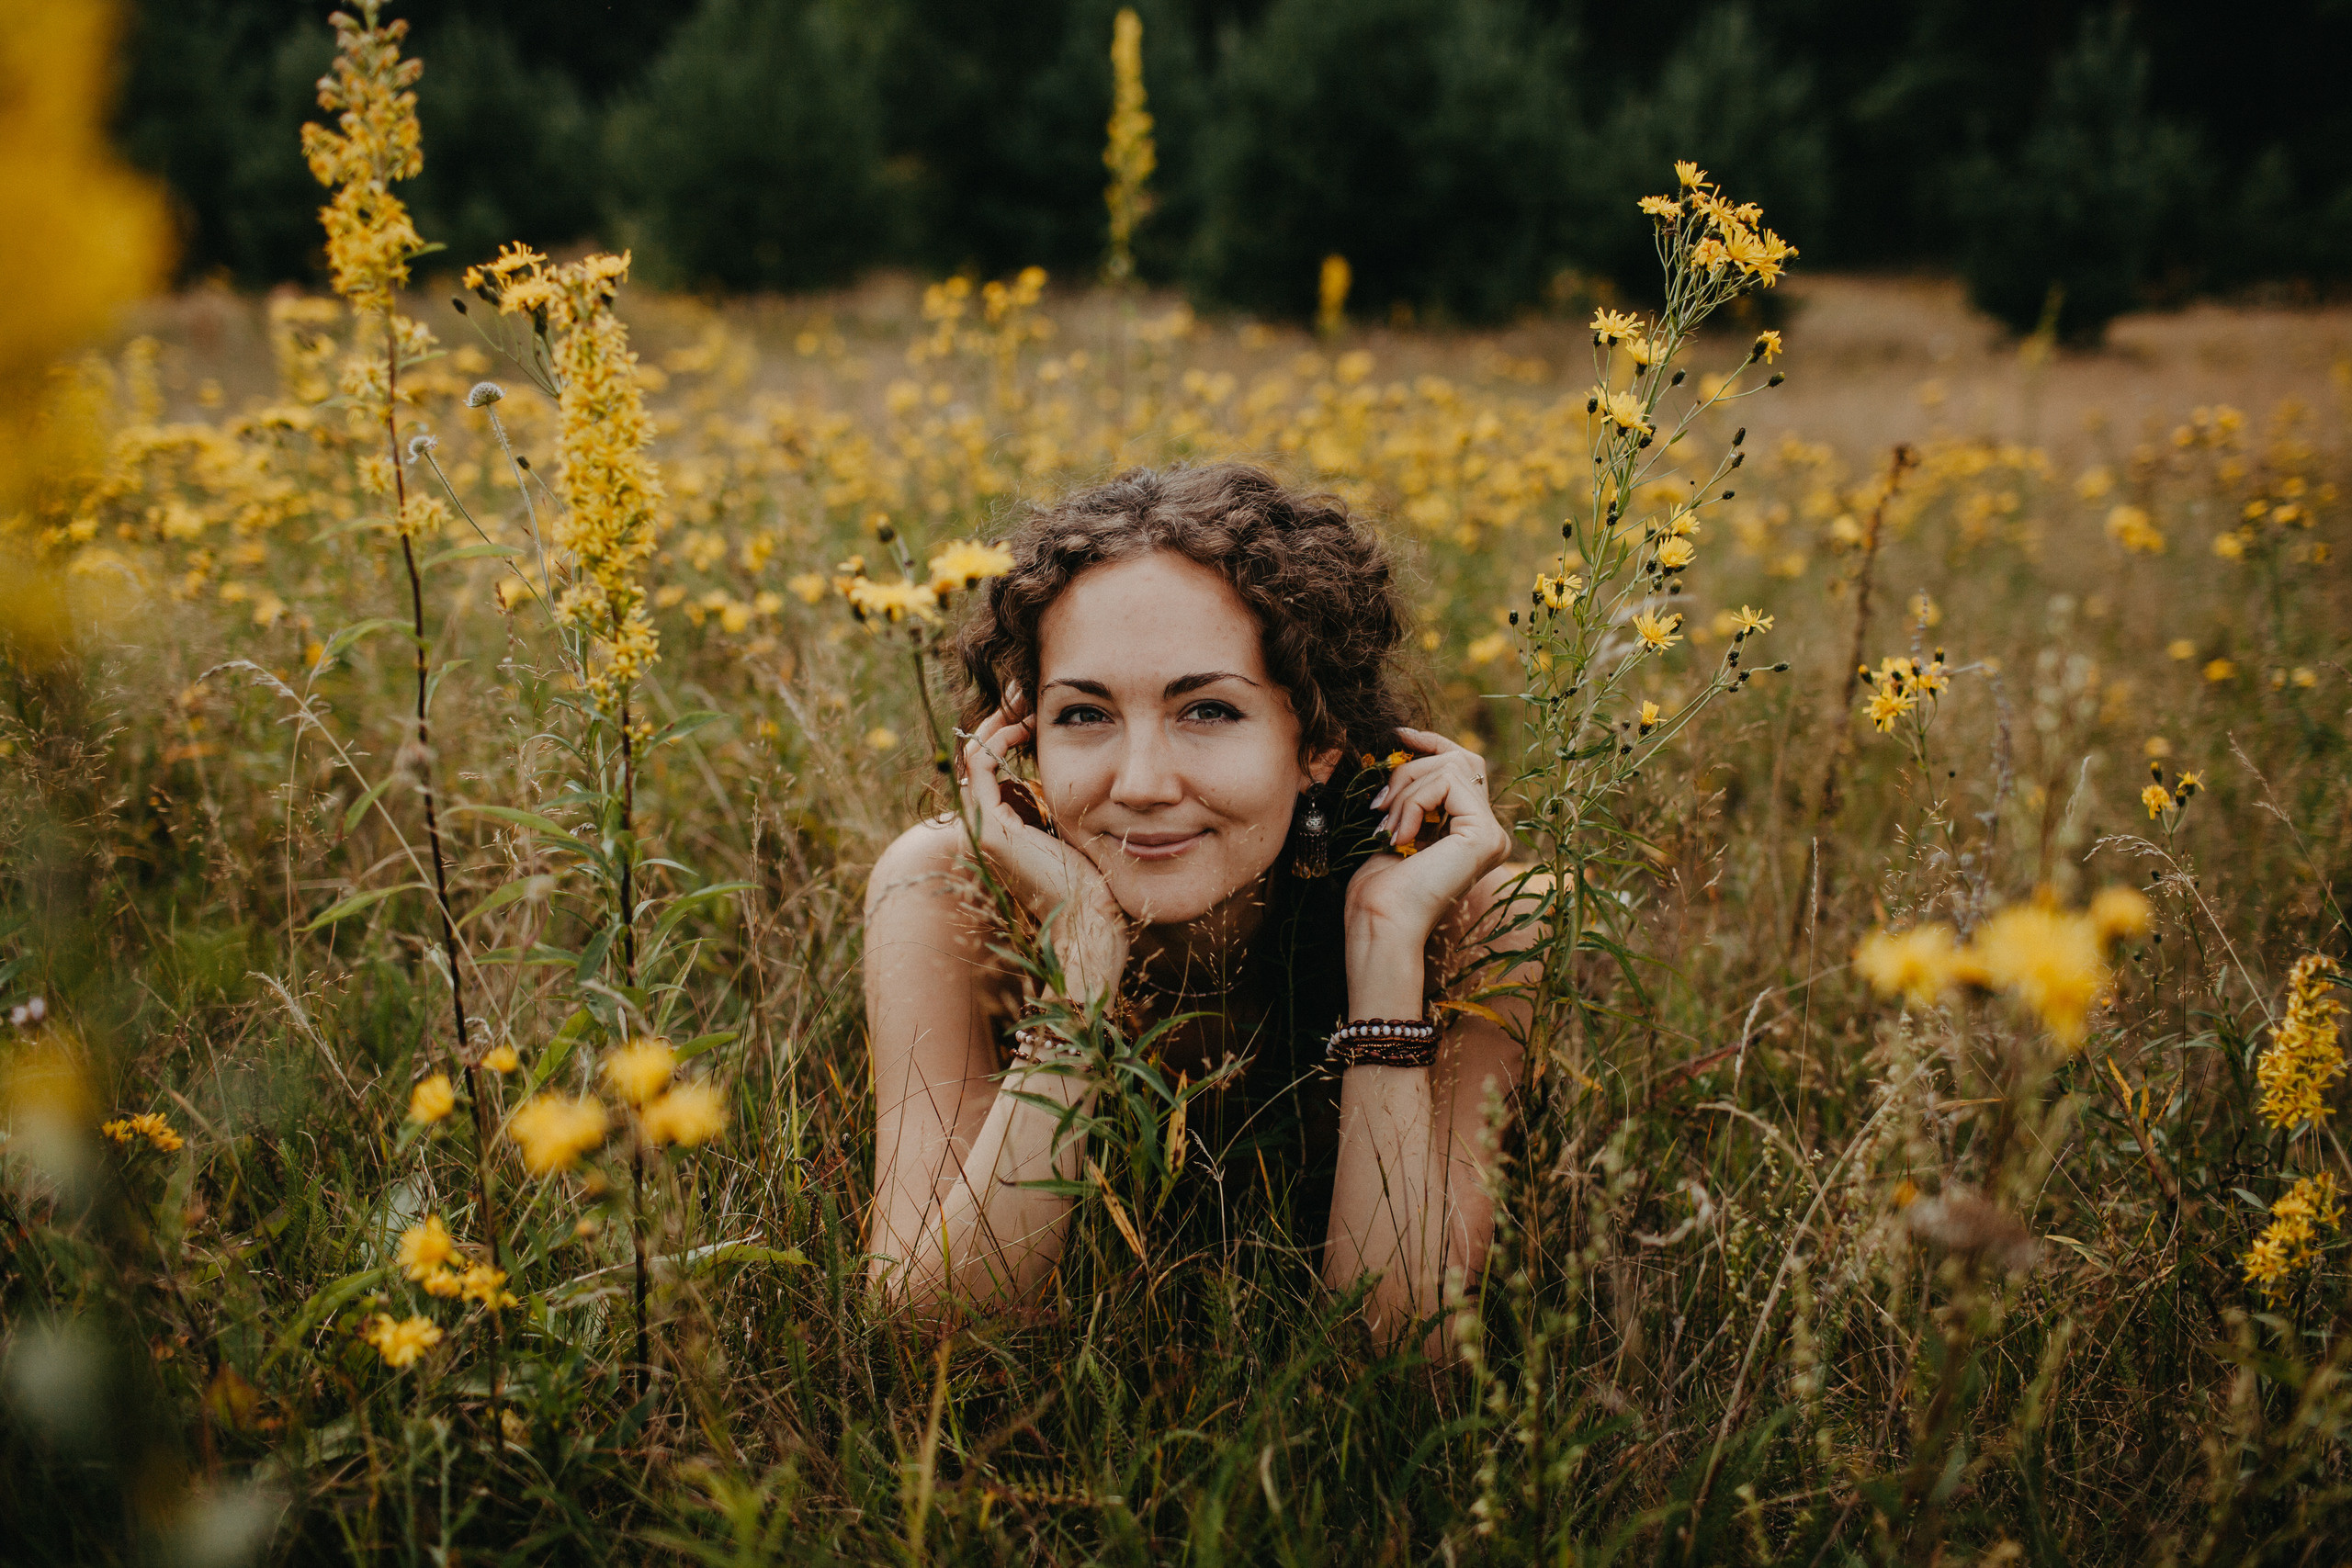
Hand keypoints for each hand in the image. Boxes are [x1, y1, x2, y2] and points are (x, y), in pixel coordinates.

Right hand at [960, 703, 1126, 992]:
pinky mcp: (992, 829)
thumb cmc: (1097, 881)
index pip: (993, 766)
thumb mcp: (1081, 828)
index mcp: (1004, 826)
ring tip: (1022, 700)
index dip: (1007, 731)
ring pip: (974, 758)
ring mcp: (984, 828)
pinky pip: (981, 769)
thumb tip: (1095, 770)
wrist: (1091, 923)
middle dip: (999, 719)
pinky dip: (996, 741)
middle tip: (1021, 691)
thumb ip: (1072, 802)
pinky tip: (1023, 725)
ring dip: (996, 723)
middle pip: (979, 757)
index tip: (1034, 706)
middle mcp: (987, 826)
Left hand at [1345, 727, 1510, 941]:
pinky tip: (1401, 836)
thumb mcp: (1396, 826)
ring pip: (1451, 767)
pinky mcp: (1485, 835)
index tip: (1399, 734)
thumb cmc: (1380, 886)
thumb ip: (1413, 793)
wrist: (1380, 921)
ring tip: (1388, 828)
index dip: (1433, 743)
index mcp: (1471, 833)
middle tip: (1379, 803)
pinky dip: (1414, 801)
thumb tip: (1406, 748)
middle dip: (1411, 768)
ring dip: (1406, 790)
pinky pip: (1447, 784)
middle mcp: (1489, 833)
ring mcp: (1492, 835)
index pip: (1465, 767)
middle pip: (1459, 760)